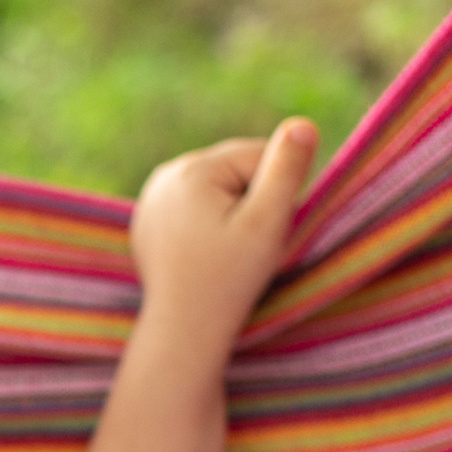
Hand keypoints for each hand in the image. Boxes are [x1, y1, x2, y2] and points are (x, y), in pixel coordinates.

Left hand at [128, 119, 317, 356]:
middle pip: (236, 169)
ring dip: (231, 212)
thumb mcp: (268, 223)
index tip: (256, 231)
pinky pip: (196, 206)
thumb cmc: (230, 278)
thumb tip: (302, 124)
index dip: (275, 192)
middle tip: (240, 245)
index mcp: (192, 169)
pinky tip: (203, 252)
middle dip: (250, 200)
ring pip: (218, 187)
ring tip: (222, 250)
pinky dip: (208, 224)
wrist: (184, 328)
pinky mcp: (149, 218)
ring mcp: (152, 197)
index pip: (260, 154)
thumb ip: (286, 171)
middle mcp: (165, 174)